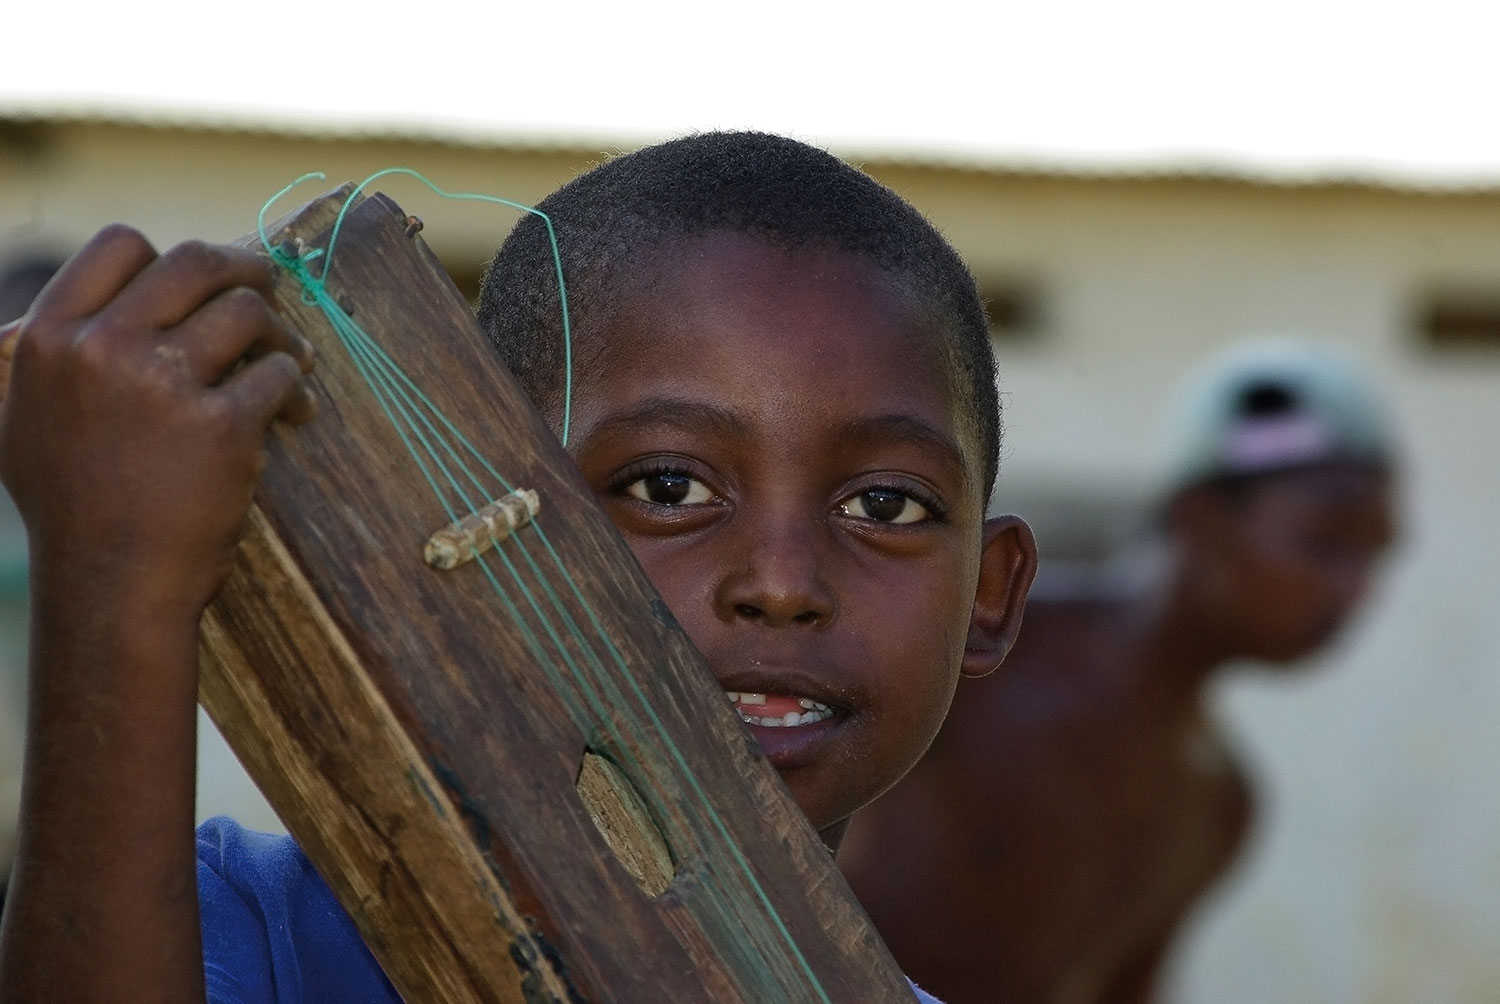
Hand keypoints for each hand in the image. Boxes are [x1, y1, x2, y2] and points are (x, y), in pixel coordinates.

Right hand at [0, 225, 315, 621]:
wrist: (111, 585)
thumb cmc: (70, 509)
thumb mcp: (19, 423)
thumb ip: (30, 364)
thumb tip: (29, 322)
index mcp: (50, 339)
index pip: (119, 244)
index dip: (169, 256)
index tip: (200, 281)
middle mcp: (104, 349)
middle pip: (196, 263)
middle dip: (245, 269)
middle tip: (269, 289)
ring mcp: (166, 384)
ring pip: (248, 311)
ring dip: (281, 333)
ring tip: (292, 359)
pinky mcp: (224, 425)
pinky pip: (279, 374)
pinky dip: (297, 389)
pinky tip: (299, 411)